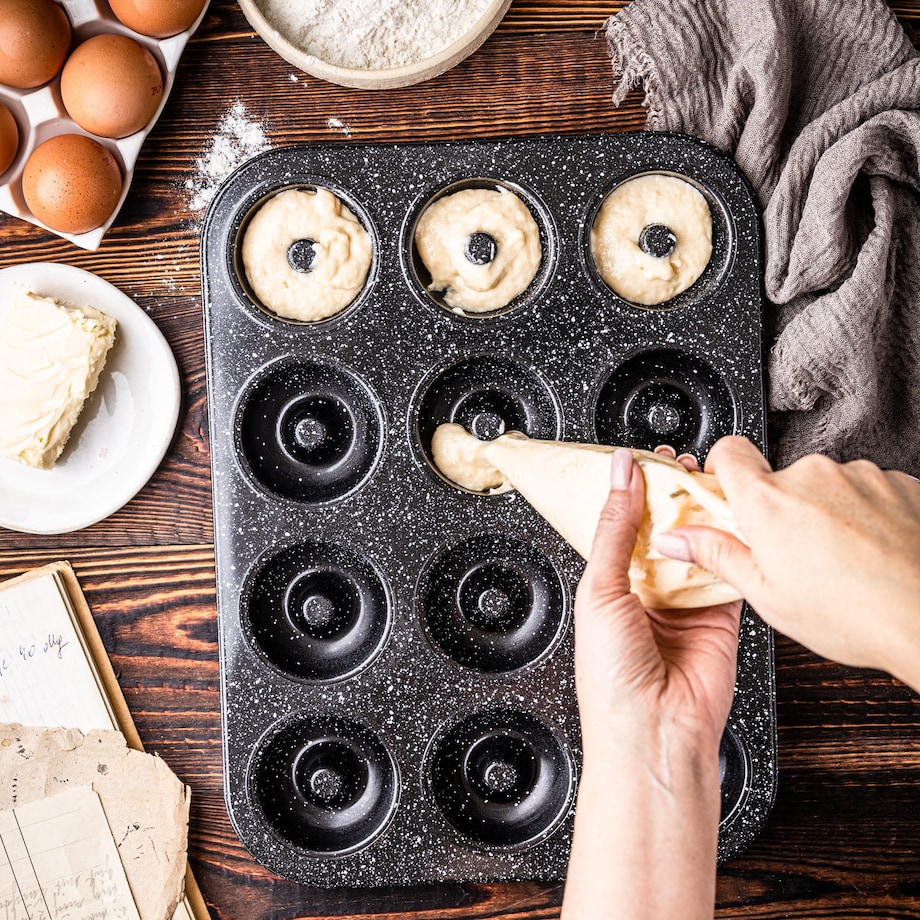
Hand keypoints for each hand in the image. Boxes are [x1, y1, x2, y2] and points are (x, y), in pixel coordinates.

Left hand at [561, 448, 741, 919]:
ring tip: (704, 477)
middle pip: (661, 529)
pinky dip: (731, 544)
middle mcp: (645, 590)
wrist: (653, 732)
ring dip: (700, 512)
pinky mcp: (719, 614)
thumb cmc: (611, 676)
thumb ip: (615, 528)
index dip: (632, 490)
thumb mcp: (601, 588)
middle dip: (670, 495)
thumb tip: (619, 473)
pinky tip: (731, 515)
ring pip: (695, 543)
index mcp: (607, 584)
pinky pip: (727, 569)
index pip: (620, 524)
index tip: (643, 458)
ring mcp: (683, 601)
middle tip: (679, 461)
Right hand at [655, 436, 919, 688]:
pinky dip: (864, 515)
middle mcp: (812, 476)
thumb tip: (676, 538)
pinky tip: (872, 553)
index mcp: (769, 501)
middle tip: (795, 555)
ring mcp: (858, 475)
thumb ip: (717, 555)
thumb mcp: (767, 596)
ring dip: (826, 513)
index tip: (728, 497)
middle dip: (782, 510)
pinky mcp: (897, 481)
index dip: (723, 471)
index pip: (728, 451)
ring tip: (842, 560)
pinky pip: (865, 490)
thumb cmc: (855, 615)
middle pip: (779, 479)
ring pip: (824, 487)